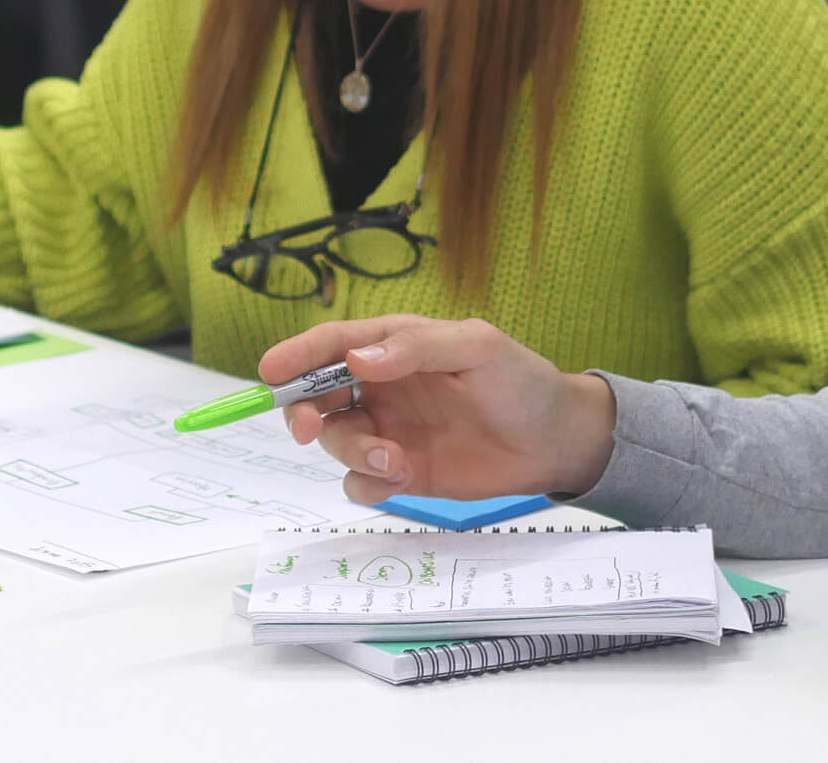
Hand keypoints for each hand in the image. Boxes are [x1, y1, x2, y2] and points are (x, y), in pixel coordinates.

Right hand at [259, 315, 615, 504]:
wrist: (556, 442)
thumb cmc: (521, 382)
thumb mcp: (477, 348)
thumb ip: (416, 348)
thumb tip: (356, 358)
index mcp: (393, 346)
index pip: (331, 344)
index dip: (296, 356)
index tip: (271, 373)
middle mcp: (381, 387)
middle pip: (316, 397)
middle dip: (303, 412)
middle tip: (310, 429)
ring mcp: (388, 431)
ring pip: (335, 443)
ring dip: (350, 453)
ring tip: (394, 461)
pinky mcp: (400, 472)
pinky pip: (358, 482)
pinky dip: (367, 484)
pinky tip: (402, 477)